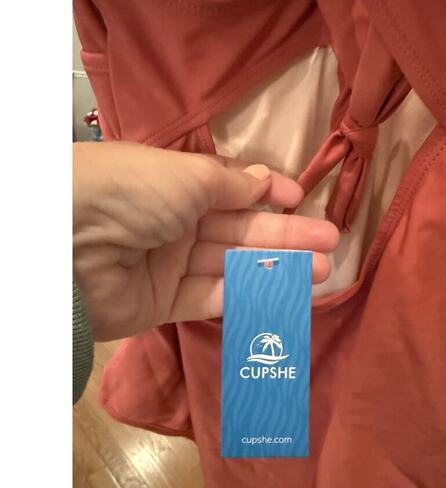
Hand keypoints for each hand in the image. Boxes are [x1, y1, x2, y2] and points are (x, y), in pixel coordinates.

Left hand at [73, 142, 338, 340]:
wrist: (68, 248)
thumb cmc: (133, 192)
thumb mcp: (186, 177)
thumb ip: (230, 184)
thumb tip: (263, 180)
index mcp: (175, 184)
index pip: (229, 189)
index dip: (265, 194)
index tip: (300, 199)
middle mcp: (174, 223)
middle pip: (239, 231)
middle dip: (286, 235)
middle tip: (330, 243)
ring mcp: (169, 265)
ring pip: (232, 267)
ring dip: (276, 268)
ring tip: (321, 271)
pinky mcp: (164, 304)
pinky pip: (211, 299)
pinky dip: (246, 297)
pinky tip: (282, 295)